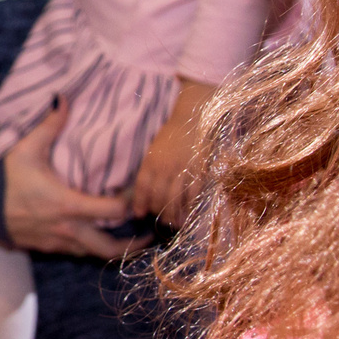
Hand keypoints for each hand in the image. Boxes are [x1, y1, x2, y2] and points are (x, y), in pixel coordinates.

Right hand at [1, 110, 134, 257]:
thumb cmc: (3, 177)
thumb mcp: (27, 147)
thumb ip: (50, 124)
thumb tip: (63, 98)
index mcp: (67, 205)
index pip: (114, 211)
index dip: (132, 203)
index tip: (139, 192)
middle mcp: (66, 229)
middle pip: (110, 248)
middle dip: (133, 245)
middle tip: (149, 233)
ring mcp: (56, 242)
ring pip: (93, 254)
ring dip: (112, 247)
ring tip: (128, 237)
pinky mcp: (45, 247)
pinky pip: (75, 253)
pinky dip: (89, 246)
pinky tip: (95, 234)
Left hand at [126, 82, 214, 226]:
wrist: (194, 116)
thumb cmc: (173, 134)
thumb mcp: (156, 149)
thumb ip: (151, 168)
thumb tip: (146, 190)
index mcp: (151, 160)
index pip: (142, 187)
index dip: (140, 203)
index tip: (139, 214)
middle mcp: (165, 167)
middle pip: (158, 197)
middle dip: (157, 211)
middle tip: (160, 220)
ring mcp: (182, 169)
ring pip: (174, 199)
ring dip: (173, 214)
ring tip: (173, 222)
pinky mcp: (199, 170)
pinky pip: (193, 194)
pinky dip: (189, 206)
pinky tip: (188, 213)